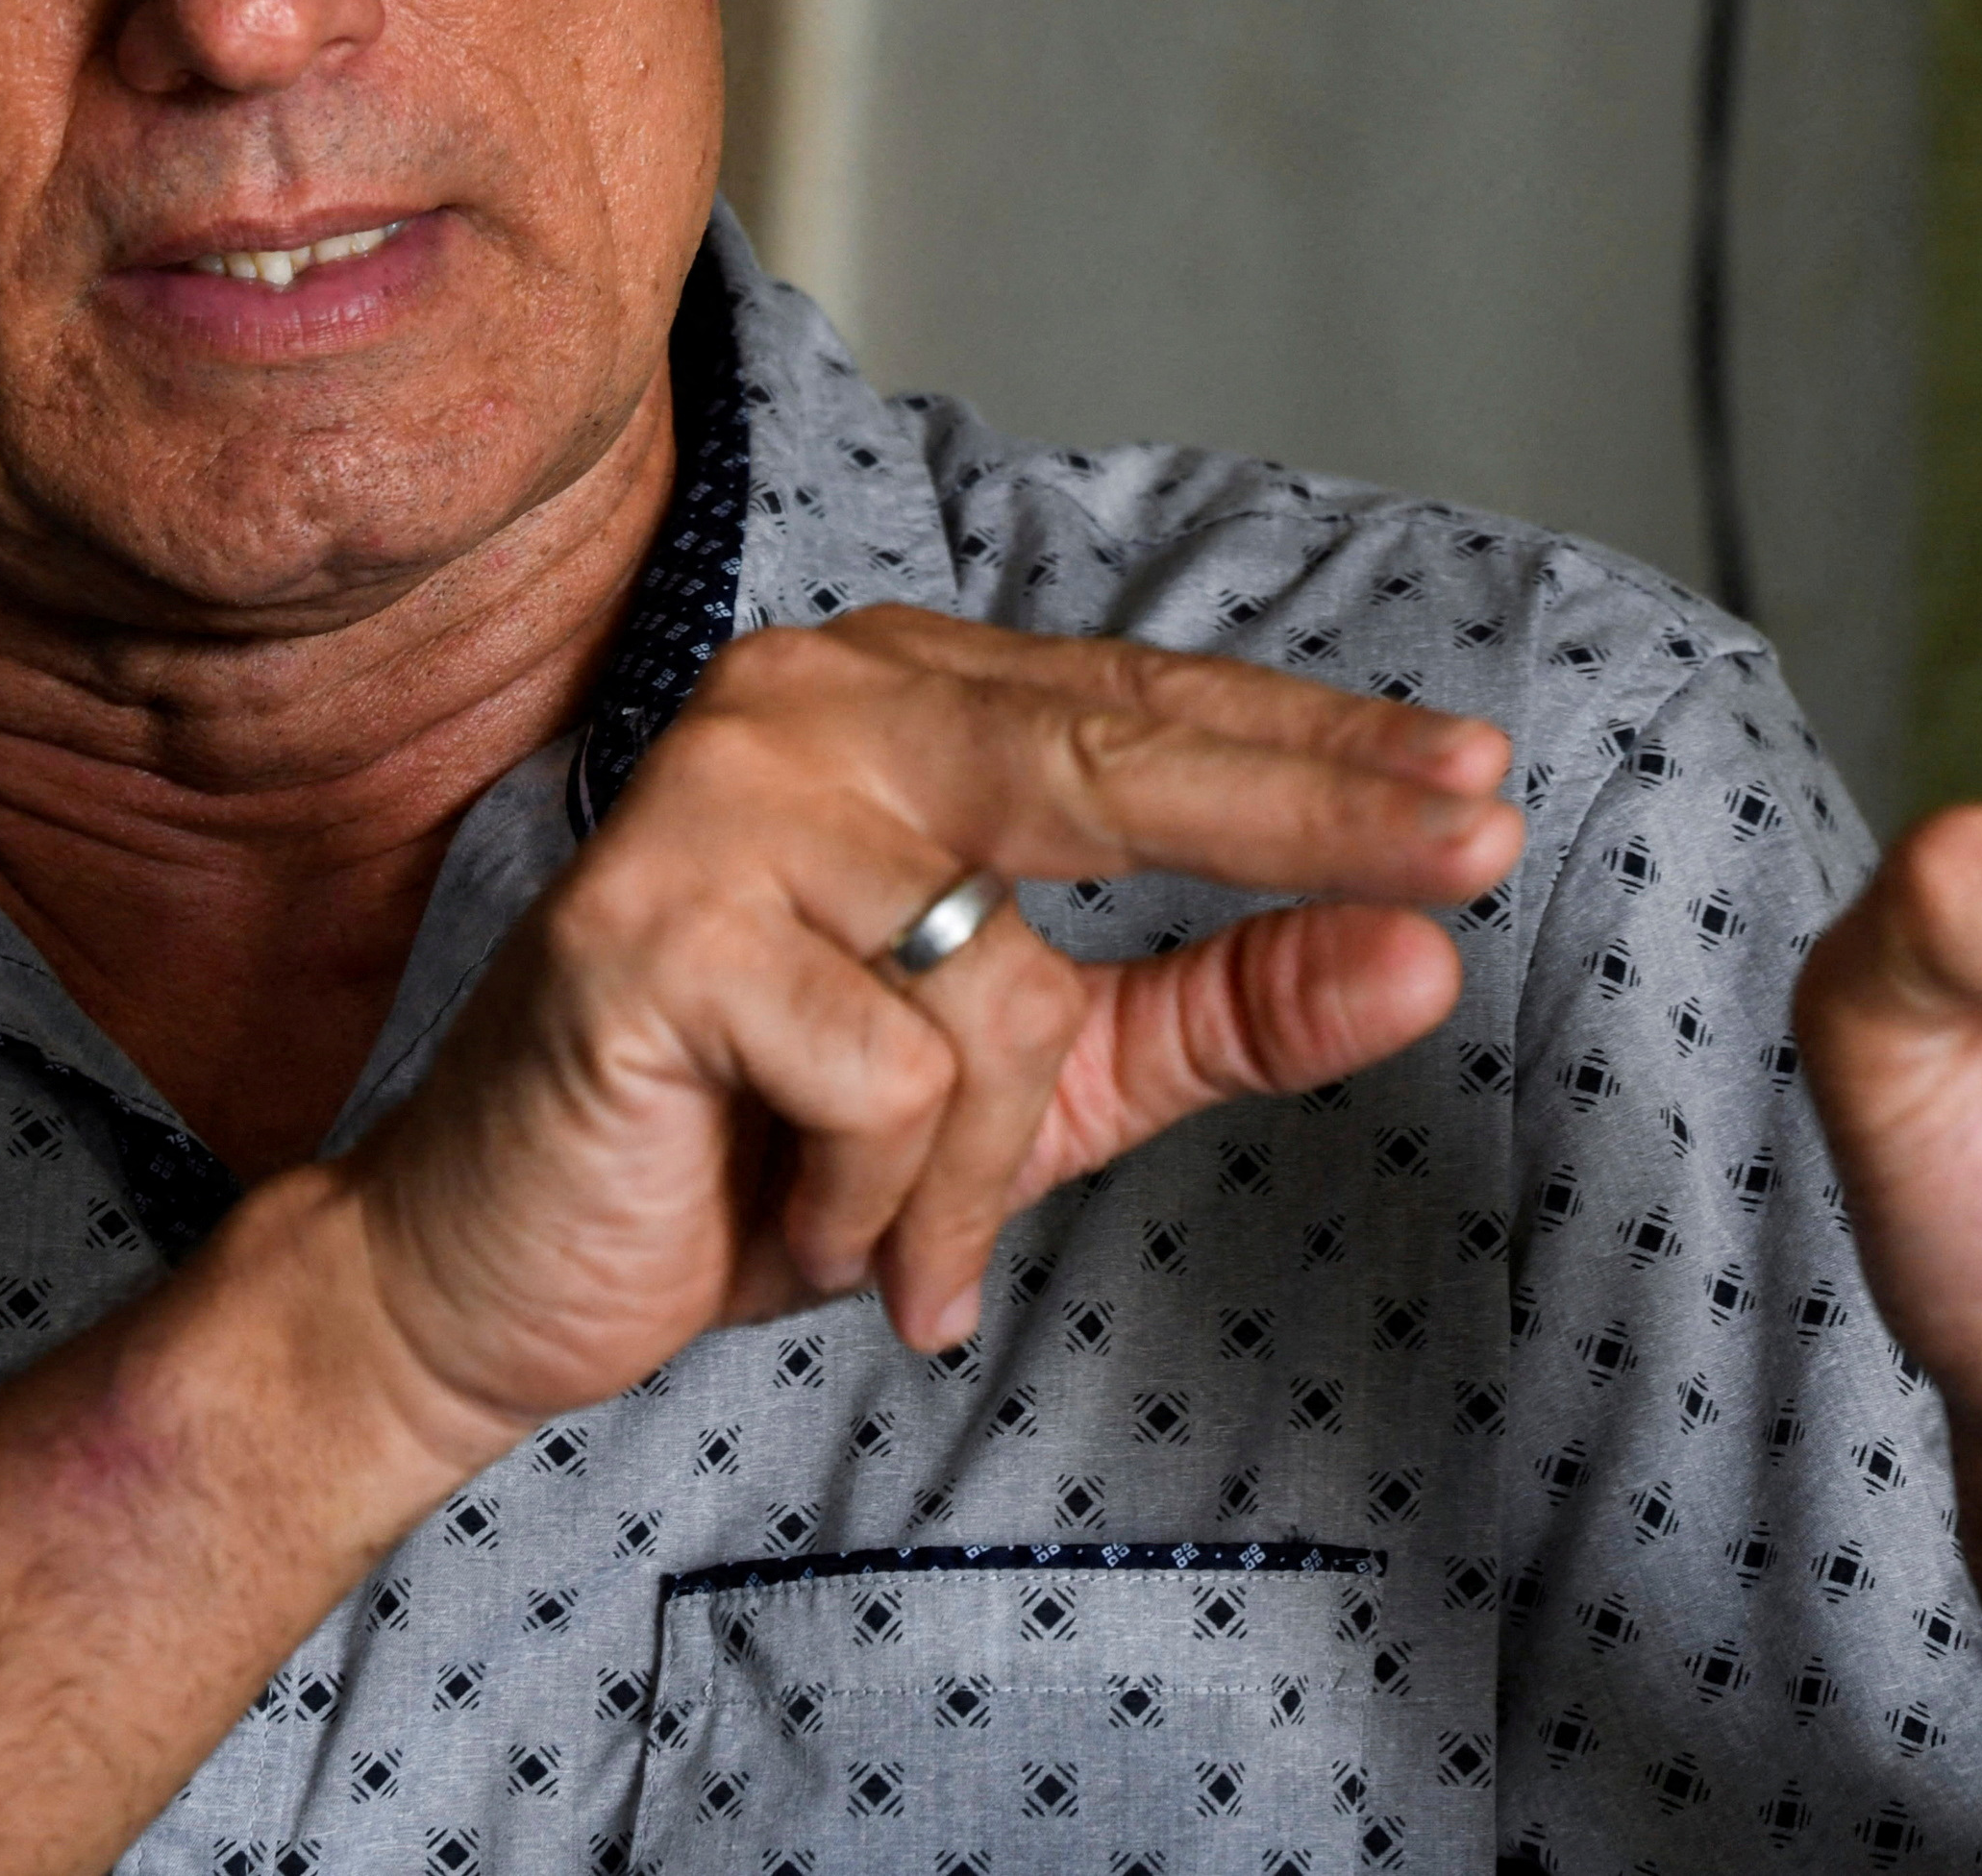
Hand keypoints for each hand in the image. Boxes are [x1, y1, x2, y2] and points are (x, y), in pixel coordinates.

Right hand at [328, 606, 1523, 1461]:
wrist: (491, 1275)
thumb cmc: (758, 1150)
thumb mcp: (1036, 1087)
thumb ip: (1221, 1010)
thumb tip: (1426, 954)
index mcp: (895, 705)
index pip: (1146, 709)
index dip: (1323, 754)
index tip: (1490, 783)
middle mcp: (807, 705)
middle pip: (1108, 753)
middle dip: (1306, 808)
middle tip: (1478, 842)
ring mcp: (719, 800)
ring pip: (989, 980)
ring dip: (965, 1165)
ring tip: (882, 1238)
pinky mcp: (652, 923)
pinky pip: (881, 1076)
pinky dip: (863, 1193)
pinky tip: (769, 1209)